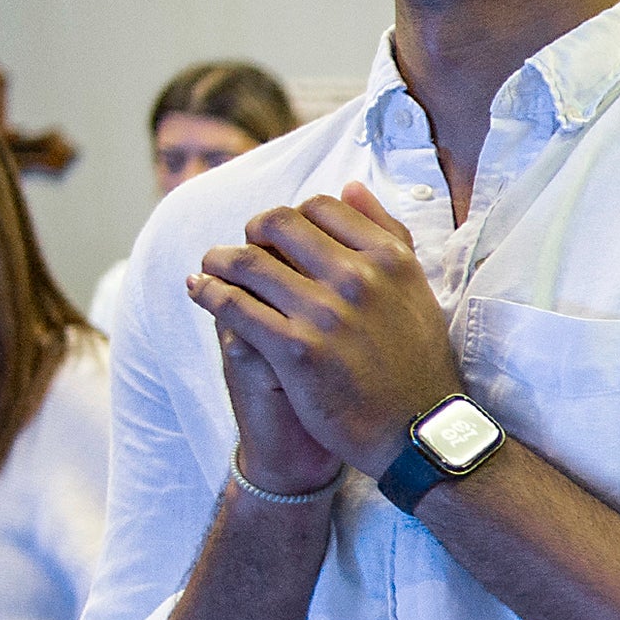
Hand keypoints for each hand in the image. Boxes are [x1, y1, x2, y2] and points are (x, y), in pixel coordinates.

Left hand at [188, 187, 463, 478]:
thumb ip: (387, 233)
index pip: (320, 207)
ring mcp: (326, 314)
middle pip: (277, 224)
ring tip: (211, 270)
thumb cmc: (417, 363)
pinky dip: (208, 293)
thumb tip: (350, 186)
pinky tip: (201, 292)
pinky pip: (233, 306)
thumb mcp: (416, 290)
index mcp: (390, 259)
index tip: (283, 240)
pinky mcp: (296, 351)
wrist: (417, 433)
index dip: (293, 217)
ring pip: (246, 262)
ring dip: (218, 261)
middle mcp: (360, 279)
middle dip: (251, 233)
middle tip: (243, 253)